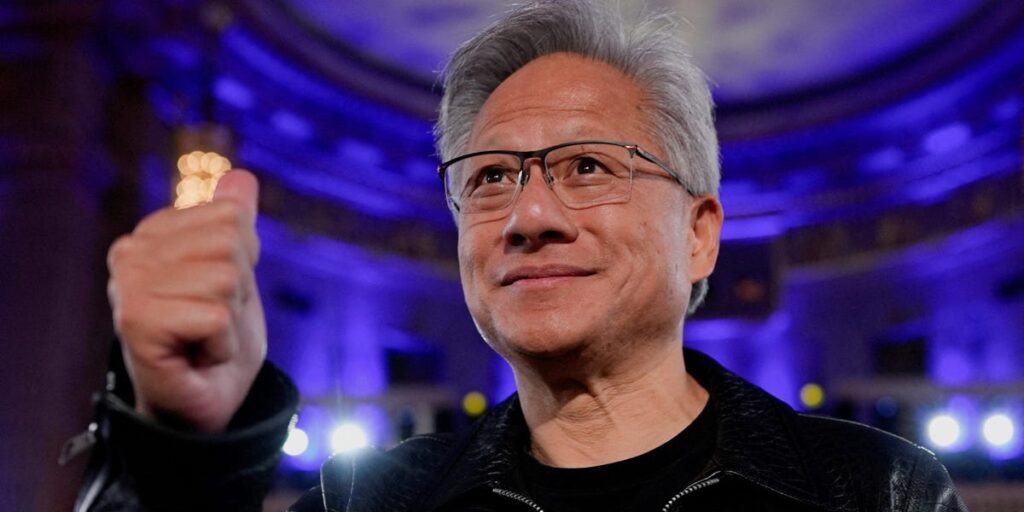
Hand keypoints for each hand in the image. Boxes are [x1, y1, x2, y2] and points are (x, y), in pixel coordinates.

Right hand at [107, 170, 265, 432]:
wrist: (203, 405)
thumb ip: (234, 223)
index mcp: (155, 231)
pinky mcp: (137, 320)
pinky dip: (222, 344)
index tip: (217, 297)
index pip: (231, 217)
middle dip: (240, 292)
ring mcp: (129, 284)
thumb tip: (242, 177)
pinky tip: (198, 357)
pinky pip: (217, 317)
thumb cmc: (217, 340)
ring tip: (205, 339)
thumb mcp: (237, 273)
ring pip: (227, 279)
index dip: (244, 263)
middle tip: (213, 323)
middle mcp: (132, 250)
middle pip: (231, 244)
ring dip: (231, 320)